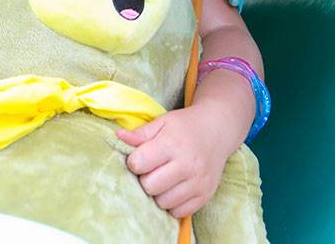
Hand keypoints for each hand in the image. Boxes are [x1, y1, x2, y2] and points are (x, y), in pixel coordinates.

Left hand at [117, 104, 234, 218]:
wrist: (216, 131)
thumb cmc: (184, 126)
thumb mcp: (161, 123)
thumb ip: (140, 133)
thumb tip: (118, 137)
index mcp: (172, 144)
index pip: (139, 163)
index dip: (133, 161)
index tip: (139, 157)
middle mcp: (187, 165)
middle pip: (149, 186)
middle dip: (144, 179)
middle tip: (150, 169)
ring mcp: (198, 183)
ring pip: (163, 202)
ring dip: (157, 193)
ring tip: (162, 178)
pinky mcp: (205, 195)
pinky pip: (179, 212)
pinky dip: (172, 203)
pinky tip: (173, 188)